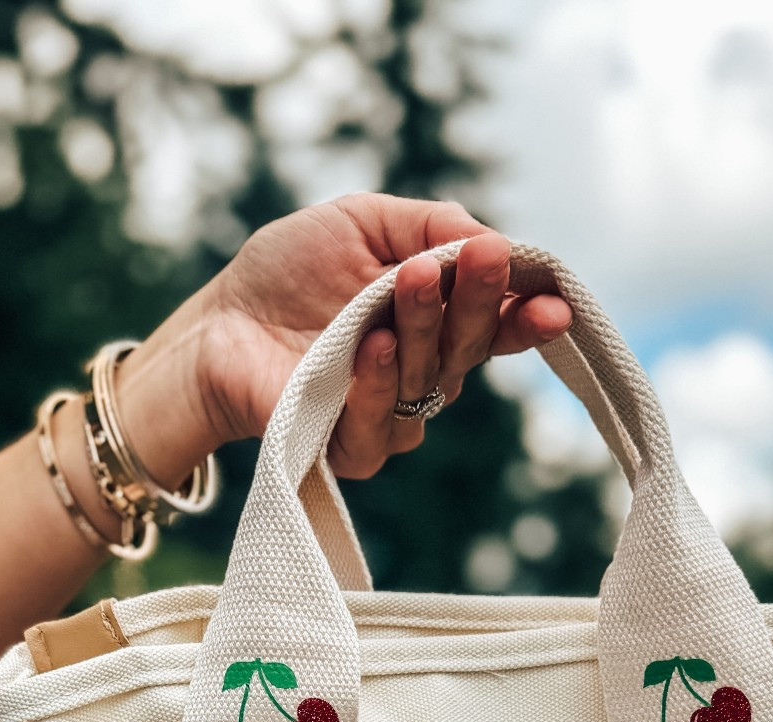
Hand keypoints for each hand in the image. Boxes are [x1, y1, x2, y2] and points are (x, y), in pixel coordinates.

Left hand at [119, 195, 572, 484]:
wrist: (217, 323)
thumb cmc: (285, 271)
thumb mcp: (361, 220)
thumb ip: (429, 224)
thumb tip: (493, 238)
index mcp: (435, 318)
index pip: (496, 324)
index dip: (528, 316)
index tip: (555, 303)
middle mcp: (423, 370)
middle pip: (472, 350)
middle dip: (480, 302)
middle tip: (478, 260)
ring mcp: (390, 413)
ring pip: (433, 385)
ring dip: (427, 329)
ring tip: (407, 282)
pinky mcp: (351, 449)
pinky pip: (385, 428)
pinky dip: (381, 384)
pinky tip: (372, 347)